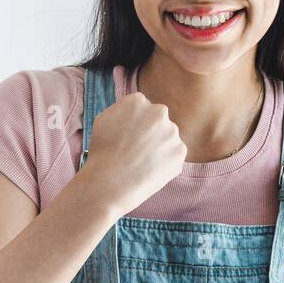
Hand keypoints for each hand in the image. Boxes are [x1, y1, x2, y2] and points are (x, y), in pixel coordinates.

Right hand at [82, 90, 186, 216]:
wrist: (111, 182)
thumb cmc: (102, 153)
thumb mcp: (103, 120)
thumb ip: (122, 110)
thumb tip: (134, 111)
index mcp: (138, 101)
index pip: (143, 108)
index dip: (136, 125)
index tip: (129, 137)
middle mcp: (158, 112)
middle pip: (158, 121)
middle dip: (150, 133)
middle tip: (137, 151)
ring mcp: (172, 131)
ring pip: (168, 138)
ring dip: (159, 147)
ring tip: (142, 163)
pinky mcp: (180, 150)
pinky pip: (174, 155)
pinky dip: (166, 162)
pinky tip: (150, 170)